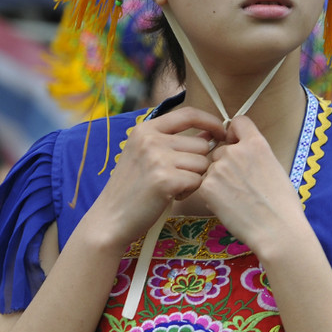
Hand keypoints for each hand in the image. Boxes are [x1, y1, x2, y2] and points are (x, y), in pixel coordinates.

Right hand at [87, 106, 225, 244]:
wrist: (110, 217)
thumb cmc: (132, 188)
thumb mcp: (145, 154)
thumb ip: (173, 141)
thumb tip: (208, 134)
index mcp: (145, 129)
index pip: (188, 114)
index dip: (210, 121)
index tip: (221, 131)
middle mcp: (151, 139)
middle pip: (201, 144)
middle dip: (197, 163)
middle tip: (178, 177)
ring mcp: (157, 158)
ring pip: (202, 163)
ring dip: (194, 178)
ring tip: (172, 187)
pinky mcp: (165, 180)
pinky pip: (198, 181)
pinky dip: (189, 191)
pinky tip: (171, 195)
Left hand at [195, 115, 305, 257]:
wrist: (275, 229)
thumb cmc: (282, 204)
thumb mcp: (275, 167)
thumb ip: (255, 155)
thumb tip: (243, 154)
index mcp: (256, 144)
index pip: (238, 122)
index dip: (235, 133)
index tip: (236, 144)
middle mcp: (235, 151)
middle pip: (221, 149)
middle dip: (225, 163)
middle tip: (239, 185)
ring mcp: (219, 168)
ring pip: (211, 168)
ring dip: (218, 180)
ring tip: (236, 199)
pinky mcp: (207, 186)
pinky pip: (205, 185)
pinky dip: (213, 195)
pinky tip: (229, 206)